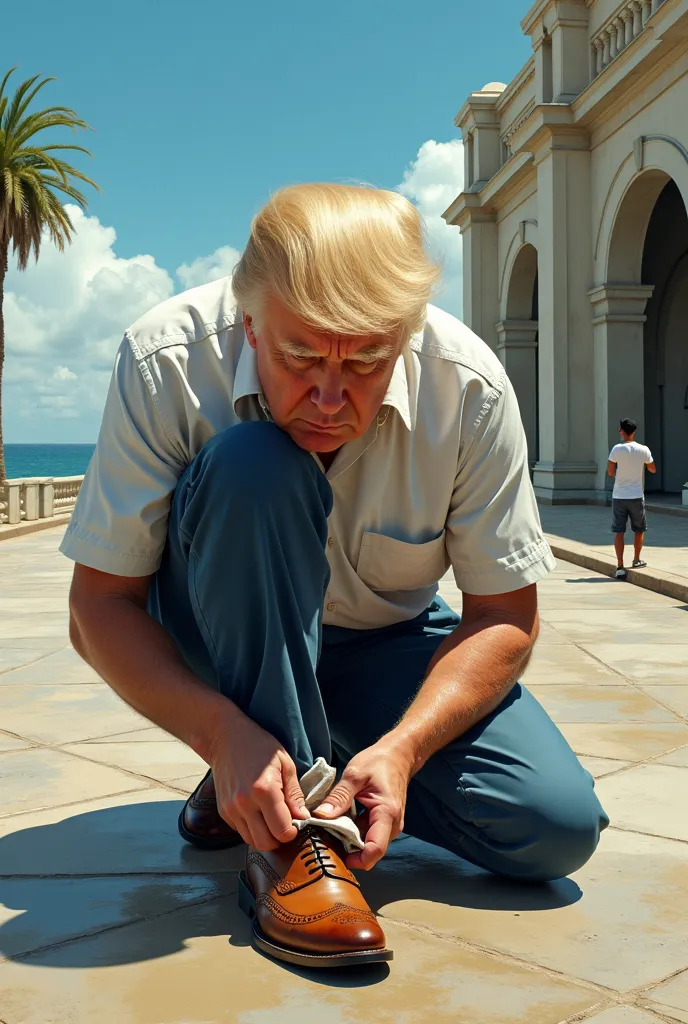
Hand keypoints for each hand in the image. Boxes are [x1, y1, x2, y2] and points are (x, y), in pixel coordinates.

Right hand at [209, 712, 308, 850]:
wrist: (226, 739)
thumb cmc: (259, 746)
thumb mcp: (285, 764)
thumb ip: (295, 794)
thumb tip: (304, 818)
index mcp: (264, 790)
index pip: (282, 831)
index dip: (293, 831)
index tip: (297, 823)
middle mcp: (244, 804)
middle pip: (265, 843)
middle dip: (279, 839)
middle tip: (286, 825)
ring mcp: (231, 809)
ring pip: (251, 841)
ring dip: (264, 836)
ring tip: (272, 819)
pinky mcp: (223, 812)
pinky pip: (241, 831)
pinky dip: (252, 828)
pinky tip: (258, 812)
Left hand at [313, 740, 412, 869]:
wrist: (397, 755)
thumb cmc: (378, 761)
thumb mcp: (354, 775)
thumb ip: (339, 796)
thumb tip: (320, 816)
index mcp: (386, 813)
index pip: (375, 850)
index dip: (355, 860)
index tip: (334, 854)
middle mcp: (392, 825)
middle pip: (370, 851)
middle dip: (348, 852)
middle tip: (324, 842)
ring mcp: (389, 825)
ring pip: (368, 844)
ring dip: (350, 843)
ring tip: (328, 833)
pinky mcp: (383, 823)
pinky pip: (368, 835)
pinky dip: (353, 834)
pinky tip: (338, 825)